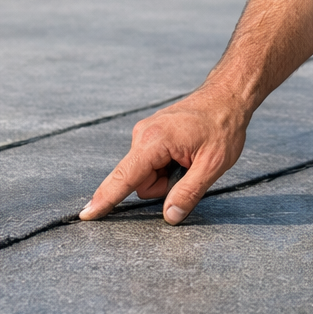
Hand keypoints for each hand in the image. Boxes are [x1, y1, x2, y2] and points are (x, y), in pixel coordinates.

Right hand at [78, 87, 247, 224]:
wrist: (226, 96)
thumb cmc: (222, 127)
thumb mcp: (213, 164)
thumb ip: (189, 192)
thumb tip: (170, 217)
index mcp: (154, 141)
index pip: (124, 178)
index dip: (105, 199)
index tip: (85, 215)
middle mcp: (142, 135)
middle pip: (139, 181)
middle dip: (163, 185)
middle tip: (191, 168)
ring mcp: (144, 134)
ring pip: (146, 175)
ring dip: (167, 176)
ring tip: (190, 158)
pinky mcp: (150, 135)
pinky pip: (151, 164)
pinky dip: (167, 166)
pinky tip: (185, 153)